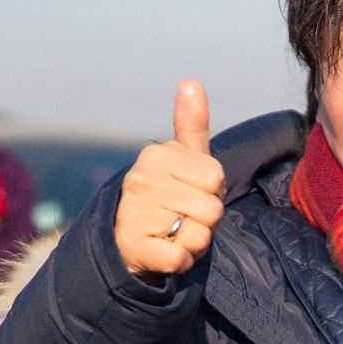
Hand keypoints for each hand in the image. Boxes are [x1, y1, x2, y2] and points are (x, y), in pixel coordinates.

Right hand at [114, 81, 225, 277]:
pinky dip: (181, 261)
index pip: (216, 178)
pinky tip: (165, 251)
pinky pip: (181, 259)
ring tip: (174, 234)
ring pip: (200, 236)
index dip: (212, 191)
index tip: (191, 192)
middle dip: (206, 220)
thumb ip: (191, 125)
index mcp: (156, 156)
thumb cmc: (166, 194)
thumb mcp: (182, 158)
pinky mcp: (135, 249)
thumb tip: (191, 82)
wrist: (126, 239)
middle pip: (212, 209)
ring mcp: (135, 215)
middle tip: (183, 217)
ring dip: (195, 242)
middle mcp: (142, 182)